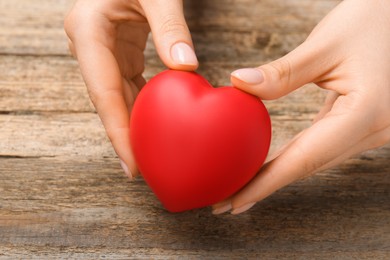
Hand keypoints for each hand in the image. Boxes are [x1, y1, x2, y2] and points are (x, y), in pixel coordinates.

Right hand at [64, 0, 197, 178]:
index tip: (134, 165)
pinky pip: (129, 87)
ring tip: (153, 156)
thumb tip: (186, 67)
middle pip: (108, 102)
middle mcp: (90, 46)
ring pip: (118, 98)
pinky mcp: (119, 52)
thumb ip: (171, 26)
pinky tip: (157, 126)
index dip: (118, 132)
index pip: (104, 93)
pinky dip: (143, 107)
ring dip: (135, 126)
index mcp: (89, 32)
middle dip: (126, 137)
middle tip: (146, 171)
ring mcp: (103, 50)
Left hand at [212, 0, 389, 214]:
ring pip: (315, 161)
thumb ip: (282, 72)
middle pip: (309, 166)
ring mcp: (372, 130)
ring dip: (277, 175)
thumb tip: (238, 84)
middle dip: (265, 185)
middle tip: (226, 201)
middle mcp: (375, 130)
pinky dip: (293, 158)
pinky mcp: (362, 124)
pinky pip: (321, 147)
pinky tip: (270, 165)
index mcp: (367, 112)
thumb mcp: (326, 44)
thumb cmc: (371, 21)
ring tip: (241, 188)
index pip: (305, 158)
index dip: (267, 183)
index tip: (234, 202)